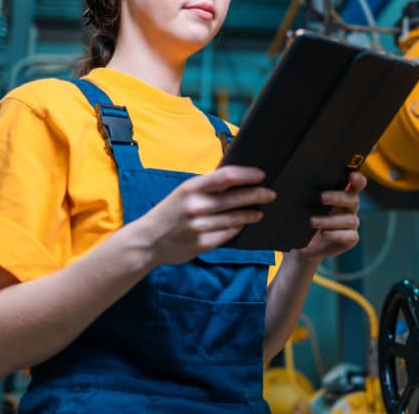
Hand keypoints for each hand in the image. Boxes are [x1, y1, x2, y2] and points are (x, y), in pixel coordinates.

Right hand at [132, 166, 274, 265]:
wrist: (148, 241)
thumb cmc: (169, 212)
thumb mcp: (184, 192)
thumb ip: (207, 186)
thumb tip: (235, 177)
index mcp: (191, 188)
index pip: (226, 176)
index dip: (247, 175)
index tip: (261, 175)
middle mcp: (197, 206)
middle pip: (236, 198)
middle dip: (257, 195)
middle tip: (270, 194)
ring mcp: (200, 226)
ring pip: (235, 219)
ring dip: (250, 214)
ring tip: (258, 212)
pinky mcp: (203, 244)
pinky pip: (228, 234)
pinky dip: (236, 228)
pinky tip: (240, 225)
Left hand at [298, 172, 365, 260]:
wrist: (305, 246)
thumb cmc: (307, 221)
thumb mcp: (307, 206)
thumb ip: (311, 195)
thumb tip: (303, 185)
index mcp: (342, 195)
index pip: (356, 184)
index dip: (357, 179)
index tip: (351, 175)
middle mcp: (349, 208)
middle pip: (353, 199)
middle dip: (338, 198)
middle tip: (322, 198)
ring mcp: (351, 225)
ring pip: (350, 220)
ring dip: (330, 220)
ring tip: (313, 221)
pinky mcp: (350, 239)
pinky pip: (350, 236)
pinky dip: (336, 234)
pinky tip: (324, 233)